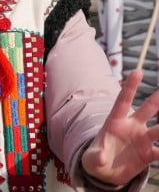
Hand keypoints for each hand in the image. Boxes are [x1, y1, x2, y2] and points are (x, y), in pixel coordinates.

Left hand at [81, 69, 158, 185]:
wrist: (105, 172)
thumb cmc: (95, 159)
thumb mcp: (91, 158)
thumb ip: (95, 156)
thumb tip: (100, 157)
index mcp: (115, 121)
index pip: (123, 100)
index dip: (130, 87)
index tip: (137, 71)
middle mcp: (131, 126)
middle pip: (146, 110)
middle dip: (156, 100)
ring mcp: (141, 139)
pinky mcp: (149, 154)